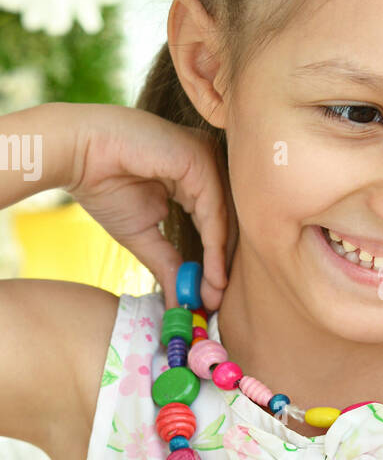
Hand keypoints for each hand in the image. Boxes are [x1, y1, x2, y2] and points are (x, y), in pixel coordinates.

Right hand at [63, 104, 230, 308]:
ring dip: (220, 261)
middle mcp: (207, 167)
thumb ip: (169, 264)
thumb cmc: (105, 186)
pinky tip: (212, 274)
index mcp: (196, 178)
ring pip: (225, 218)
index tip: (212, 300)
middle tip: (216, 304)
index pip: (217, 224)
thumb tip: (183, 303)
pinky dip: (215, 245)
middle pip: (228, 222)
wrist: (78, 156)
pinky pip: (214, 209)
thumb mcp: (144, 236)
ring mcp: (207, 159)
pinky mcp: (201, 159)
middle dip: (221, 266)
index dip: (215, 263)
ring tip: (213, 295)